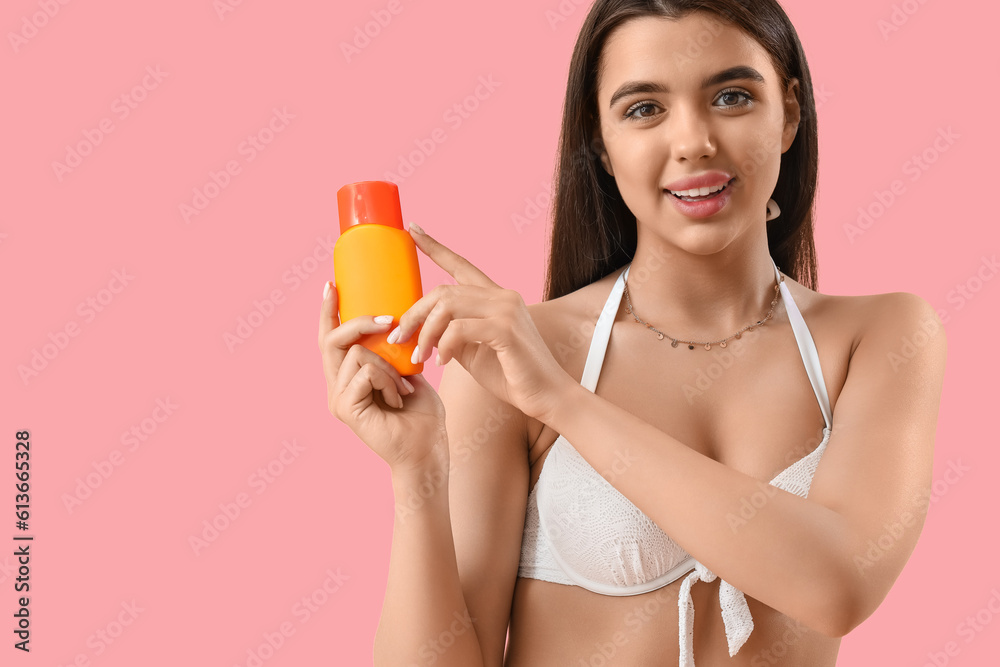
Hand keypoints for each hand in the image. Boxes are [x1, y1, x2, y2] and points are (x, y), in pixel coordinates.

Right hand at [319, 281, 447, 472]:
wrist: (427, 451)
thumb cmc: (422, 415)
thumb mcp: (408, 372)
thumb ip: (394, 351)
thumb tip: (393, 320)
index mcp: (348, 377)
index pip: (331, 338)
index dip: (328, 311)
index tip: (332, 284)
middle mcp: (337, 386)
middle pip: (332, 339)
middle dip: (360, 322)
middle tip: (390, 320)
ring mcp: (338, 398)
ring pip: (356, 353)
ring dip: (388, 365)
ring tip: (403, 388)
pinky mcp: (345, 408)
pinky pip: (364, 372)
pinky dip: (387, 379)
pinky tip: (398, 398)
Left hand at [388, 223, 569, 423]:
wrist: (547, 396)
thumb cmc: (512, 376)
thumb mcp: (474, 351)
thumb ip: (453, 334)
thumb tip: (423, 329)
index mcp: (496, 297)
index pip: (461, 265)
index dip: (435, 247)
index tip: (413, 230)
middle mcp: (503, 296)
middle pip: (444, 290)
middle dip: (415, 314)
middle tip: (399, 337)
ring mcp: (506, 309)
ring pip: (448, 306)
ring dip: (426, 332)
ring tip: (420, 355)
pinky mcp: (506, 329)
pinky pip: (459, 329)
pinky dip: (444, 346)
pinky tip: (442, 361)